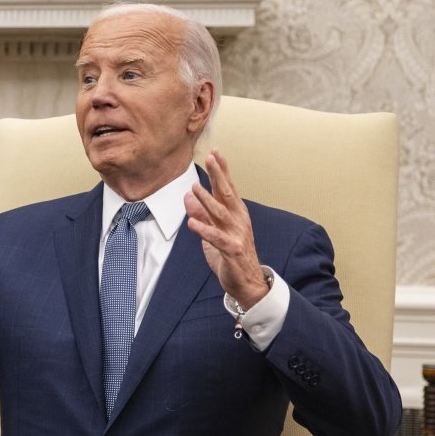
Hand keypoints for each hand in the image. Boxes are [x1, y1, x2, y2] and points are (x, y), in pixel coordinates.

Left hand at [185, 149, 269, 307]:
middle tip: (211, 158)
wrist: (248, 282)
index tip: (215, 153)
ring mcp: (236, 234)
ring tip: (194, 188)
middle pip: (227, 194)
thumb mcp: (213, 231)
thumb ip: (202, 213)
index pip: (228, 188)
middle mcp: (238, 220)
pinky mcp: (232, 250)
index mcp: (235, 214)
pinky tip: (192, 223)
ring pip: (220, 213)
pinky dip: (204, 230)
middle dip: (219, 176)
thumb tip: (187, 196)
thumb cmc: (231, 255)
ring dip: (207, 200)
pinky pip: (216, 238)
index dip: (222, 171)